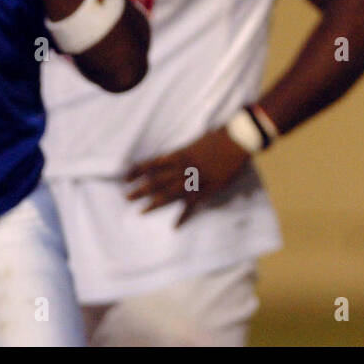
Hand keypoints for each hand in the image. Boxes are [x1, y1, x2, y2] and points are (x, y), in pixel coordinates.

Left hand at [125, 128, 250, 226]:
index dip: (138, 171)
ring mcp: (194, 181)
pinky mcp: (207, 190)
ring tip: (141, 211)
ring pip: (170, 194)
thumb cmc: (217, 138)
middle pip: (158, 181)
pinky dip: (184, 216)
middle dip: (141, 190)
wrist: (237, 141)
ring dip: (155, 203)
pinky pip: (192, 205)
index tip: (126, 178)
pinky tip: (174, 226)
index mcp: (179, 155)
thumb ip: (181, 154)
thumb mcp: (195, 143)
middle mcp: (183, 169)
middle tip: (126, 197)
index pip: (153, 164)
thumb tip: (166, 161)